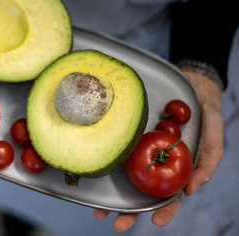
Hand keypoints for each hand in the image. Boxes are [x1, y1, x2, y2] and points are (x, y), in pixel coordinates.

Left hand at [93, 68, 223, 230]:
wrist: (189, 86)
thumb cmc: (204, 114)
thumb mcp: (212, 135)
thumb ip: (208, 160)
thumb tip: (192, 190)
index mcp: (177, 170)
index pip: (169, 197)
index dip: (163, 211)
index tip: (154, 221)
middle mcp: (156, 164)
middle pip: (142, 194)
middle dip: (130, 212)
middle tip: (117, 224)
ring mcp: (140, 152)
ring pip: (125, 179)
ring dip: (112, 198)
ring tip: (99, 212)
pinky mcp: (128, 139)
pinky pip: (116, 154)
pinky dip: (105, 165)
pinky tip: (95, 175)